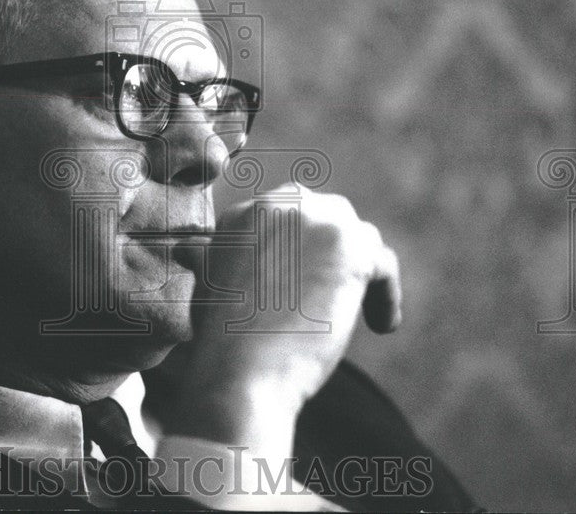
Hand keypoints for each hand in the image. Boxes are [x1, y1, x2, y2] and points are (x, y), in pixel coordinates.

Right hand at [163, 185, 401, 447]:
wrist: (240, 370)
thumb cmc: (221, 345)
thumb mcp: (208, 290)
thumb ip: (216, 261)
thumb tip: (190, 250)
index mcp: (240, 216)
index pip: (287, 217)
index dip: (301, 251)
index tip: (304, 285)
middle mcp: (277, 205)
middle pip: (326, 214)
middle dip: (334, 250)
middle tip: (334, 293)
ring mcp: (315, 220)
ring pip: (357, 236)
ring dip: (361, 273)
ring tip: (360, 314)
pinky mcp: (350, 246)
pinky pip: (382, 263)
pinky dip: (385, 294)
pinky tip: (381, 325)